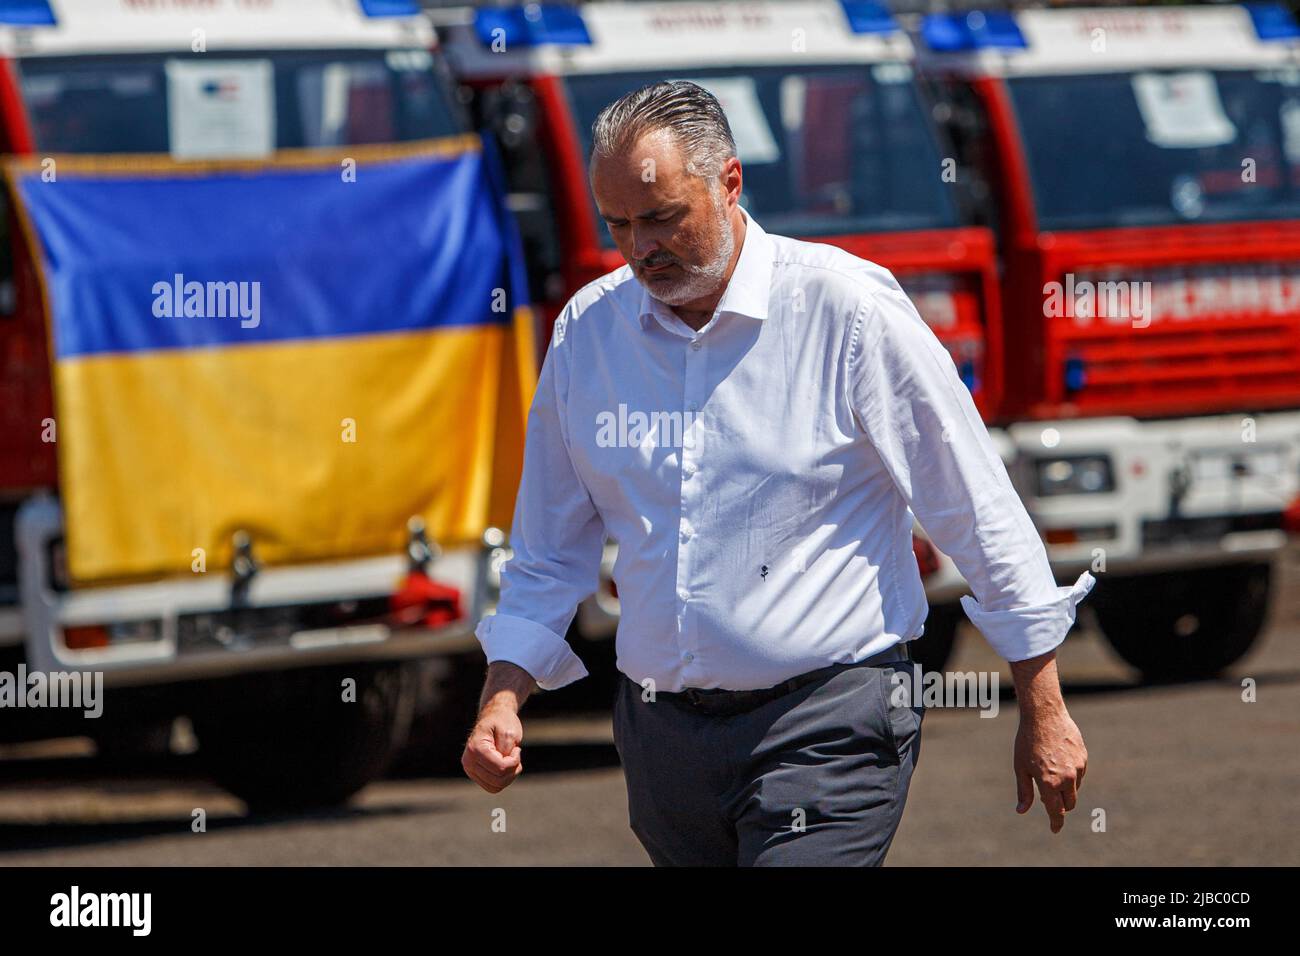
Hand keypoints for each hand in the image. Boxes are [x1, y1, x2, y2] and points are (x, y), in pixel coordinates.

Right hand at [462, 701, 524, 793]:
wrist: (493, 717)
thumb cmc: (502, 722)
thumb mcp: (509, 732)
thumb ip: (507, 750)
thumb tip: (503, 769)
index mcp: (475, 749)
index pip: (500, 768)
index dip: (514, 761)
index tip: (517, 749)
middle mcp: (468, 761)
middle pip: (498, 780)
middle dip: (513, 770)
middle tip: (516, 754)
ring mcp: (470, 770)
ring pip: (496, 787)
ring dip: (509, 776)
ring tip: (511, 759)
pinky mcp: (475, 775)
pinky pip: (493, 787)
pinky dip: (504, 780)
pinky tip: (507, 766)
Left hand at [1014, 703, 1087, 832]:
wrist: (1044, 715)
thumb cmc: (1027, 741)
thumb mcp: (1020, 767)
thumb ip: (1024, 791)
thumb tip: (1021, 811)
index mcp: (1048, 783)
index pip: (1055, 811)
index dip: (1055, 823)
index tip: (1055, 829)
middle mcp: (1066, 778)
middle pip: (1068, 804)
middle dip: (1060, 805)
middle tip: (1048, 798)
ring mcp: (1077, 768)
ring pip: (1074, 788)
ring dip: (1064, 787)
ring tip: (1049, 769)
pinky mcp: (1084, 758)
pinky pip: (1079, 774)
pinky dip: (1070, 774)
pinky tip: (1058, 760)